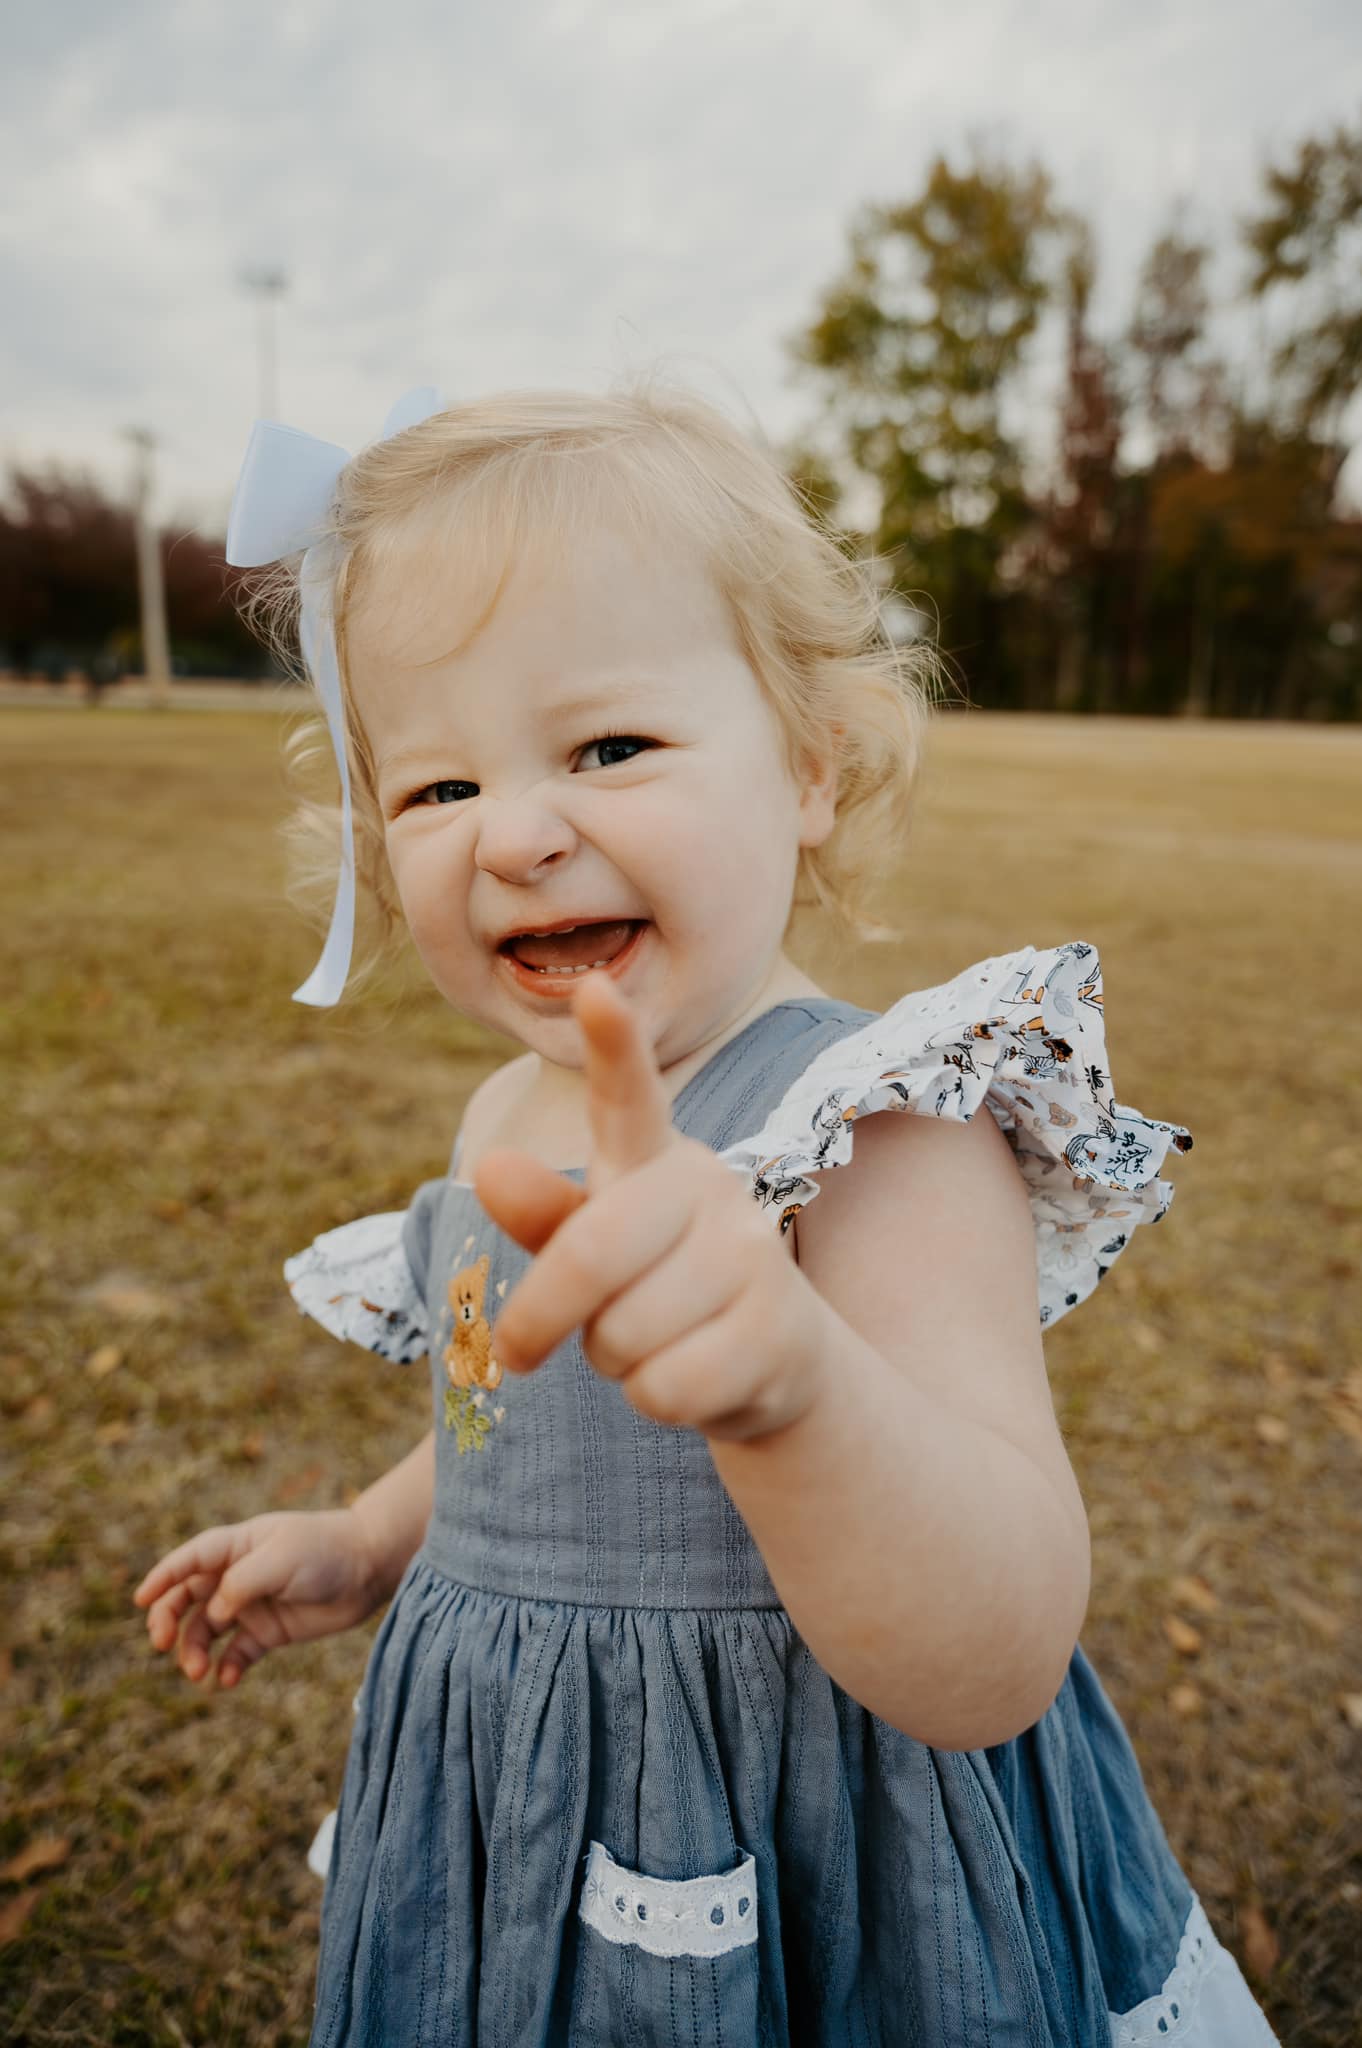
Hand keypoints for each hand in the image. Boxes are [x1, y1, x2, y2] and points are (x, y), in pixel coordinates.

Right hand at [132, 1509, 381, 1688]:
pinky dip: (227, 1668)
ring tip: (198, 1672)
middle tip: (161, 1644)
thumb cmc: (324, 1551)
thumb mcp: (280, 1559)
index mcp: (238, 1546)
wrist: (370, 1568)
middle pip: (188, 1598)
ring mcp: (252, 1604)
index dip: (163, 1576)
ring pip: (207, 1630)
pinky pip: (237, 1654)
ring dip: (195, 1650)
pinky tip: (226, 1680)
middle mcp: (238, 1575)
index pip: (190, 1559)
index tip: (140, 1600)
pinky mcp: (270, 1631)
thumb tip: (214, 1612)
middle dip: (168, 1619)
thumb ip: (241, 1583)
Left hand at [473, 974, 831, 1441]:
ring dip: (614, 1364)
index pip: (630, 1097)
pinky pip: (666, 1388)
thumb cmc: (657, 1291)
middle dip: (538, 1319)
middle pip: (588, 1257)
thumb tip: (490, 1168)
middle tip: (518, 1352)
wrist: (771, 1364)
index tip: (593, 988)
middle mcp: (710, 1189)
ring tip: (654, 1343)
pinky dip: (656, 1402)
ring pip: (622, 1336)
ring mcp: (753, 1255)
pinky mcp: (780, 1328)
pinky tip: (692, 1377)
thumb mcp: (592, 1251)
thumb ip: (545, 1215)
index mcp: (654, 1159)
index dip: (614, 1044)